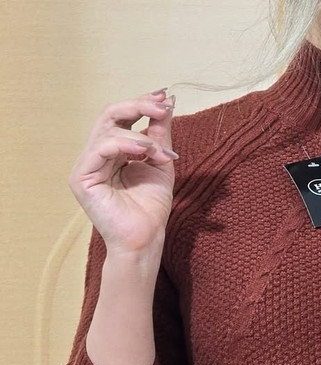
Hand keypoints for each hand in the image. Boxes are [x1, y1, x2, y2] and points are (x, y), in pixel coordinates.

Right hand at [68, 89, 178, 255]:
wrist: (145, 238)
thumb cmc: (151, 208)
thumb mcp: (161, 164)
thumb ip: (160, 136)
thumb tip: (167, 104)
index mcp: (113, 152)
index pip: (122, 118)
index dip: (141, 105)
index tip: (165, 98)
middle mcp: (96, 155)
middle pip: (110, 116)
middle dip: (138, 107)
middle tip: (162, 108)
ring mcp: (87, 165)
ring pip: (106, 130)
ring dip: (138, 135)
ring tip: (158, 150)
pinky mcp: (82, 178)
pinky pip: (100, 149)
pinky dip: (124, 145)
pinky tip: (144, 150)